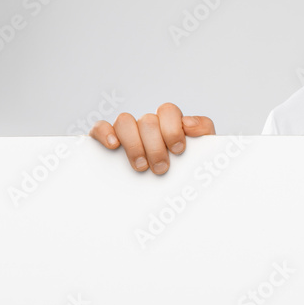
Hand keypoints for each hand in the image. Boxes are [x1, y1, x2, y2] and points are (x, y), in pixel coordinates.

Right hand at [89, 102, 215, 174]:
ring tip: (141, 166)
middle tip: (161, 168)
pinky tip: (113, 146)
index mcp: (169, 123)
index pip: (168, 110)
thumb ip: (203, 129)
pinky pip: (100, 127)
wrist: (172, 194)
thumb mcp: (202, 149)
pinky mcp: (106, 140)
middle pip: (147, 121)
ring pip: (124, 121)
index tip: (178, 150)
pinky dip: (105, 133)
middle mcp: (147, 125)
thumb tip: (189, 123)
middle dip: (155, 146)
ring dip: (134, 144)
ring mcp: (127, 132)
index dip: (172, 128)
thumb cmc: (186, 169)